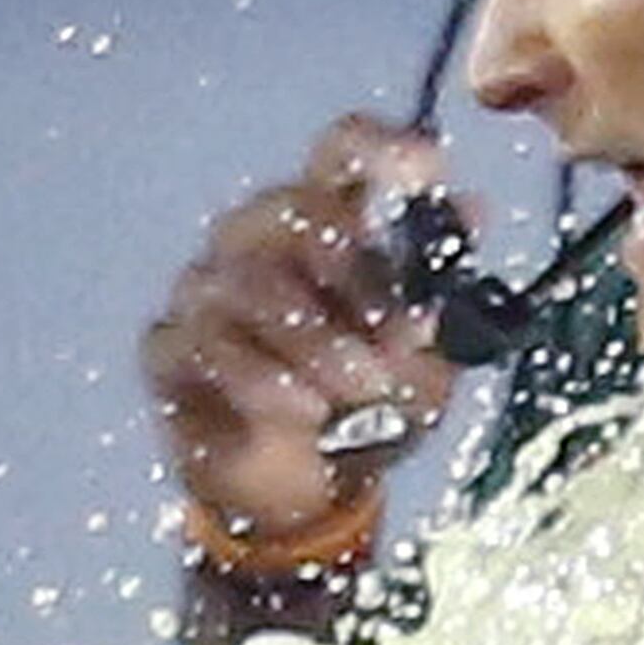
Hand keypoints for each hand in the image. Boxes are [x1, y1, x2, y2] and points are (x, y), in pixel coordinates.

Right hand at [143, 112, 462, 541]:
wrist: (306, 497)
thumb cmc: (367, 409)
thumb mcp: (428, 359)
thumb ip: (445, 292)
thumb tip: (474, 210)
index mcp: (326, 226)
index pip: (339, 153)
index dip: (380, 147)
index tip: (426, 171)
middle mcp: (257, 238)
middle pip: (292, 209)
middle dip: (353, 277)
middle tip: (396, 343)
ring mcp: (205, 289)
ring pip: (250, 282)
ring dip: (317, 342)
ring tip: (359, 393)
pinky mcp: (169, 348)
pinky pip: (204, 344)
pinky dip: (263, 379)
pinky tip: (303, 412)